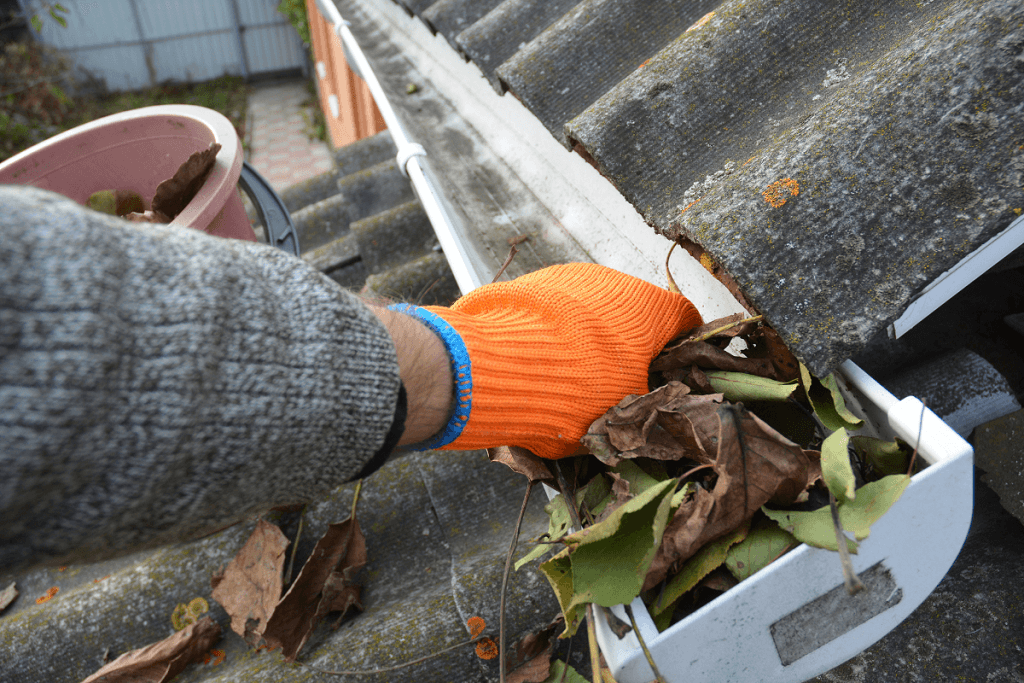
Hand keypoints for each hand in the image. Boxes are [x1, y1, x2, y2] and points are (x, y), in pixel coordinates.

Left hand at [391, 263, 701, 458]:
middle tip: (617, 385)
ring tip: (570, 378)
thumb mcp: (622, 413)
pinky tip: (538, 362)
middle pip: (635, 314)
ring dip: (590, 339)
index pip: (685, 320)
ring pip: (592, 309)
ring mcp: (569, 277)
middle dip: (630, 347)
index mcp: (650, 308)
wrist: (492, 368)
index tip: (672, 373)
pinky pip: (554, 309)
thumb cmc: (573, 393)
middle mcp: (614, 281)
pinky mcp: (529, 283)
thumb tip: (651, 409)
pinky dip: (554, 332)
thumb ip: (645, 403)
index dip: (683, 349)